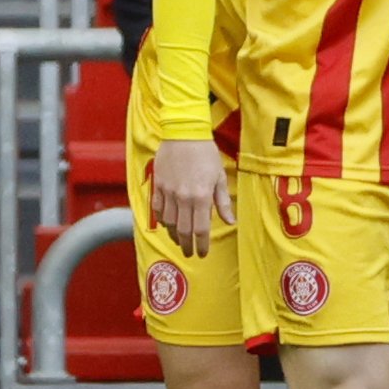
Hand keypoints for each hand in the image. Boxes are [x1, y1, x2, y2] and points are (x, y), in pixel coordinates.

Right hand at [150, 139, 232, 259]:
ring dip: (174, 235)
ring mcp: (168, 192)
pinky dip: (162, 220)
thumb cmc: (206, 154)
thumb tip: (230, 221)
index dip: (201, 244)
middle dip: (187, 245)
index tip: (202, 253)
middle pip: (183, 230)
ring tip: (180, 241)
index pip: (200, 229)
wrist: (184, 135)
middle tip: (190, 253)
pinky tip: (168, 225)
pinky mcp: (158, 186)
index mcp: (200, 196)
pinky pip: (157, 209)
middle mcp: (182, 198)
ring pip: (168, 222)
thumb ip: (222, 202)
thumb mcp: (220, 177)